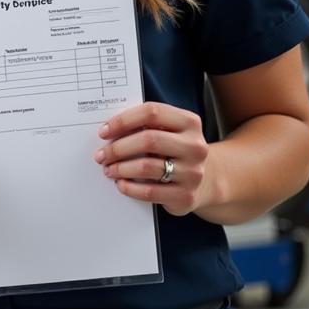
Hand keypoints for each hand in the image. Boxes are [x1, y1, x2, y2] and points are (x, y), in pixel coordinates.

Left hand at [94, 102, 210, 216]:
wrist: (207, 179)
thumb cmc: (175, 149)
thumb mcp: (168, 130)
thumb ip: (145, 125)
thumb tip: (108, 131)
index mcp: (189, 122)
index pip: (151, 113)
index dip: (123, 121)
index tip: (104, 131)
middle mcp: (195, 146)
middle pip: (148, 140)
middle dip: (118, 148)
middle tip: (101, 154)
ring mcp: (193, 173)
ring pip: (147, 167)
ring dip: (120, 168)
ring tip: (108, 169)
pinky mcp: (186, 196)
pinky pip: (150, 192)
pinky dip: (129, 188)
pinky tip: (120, 184)